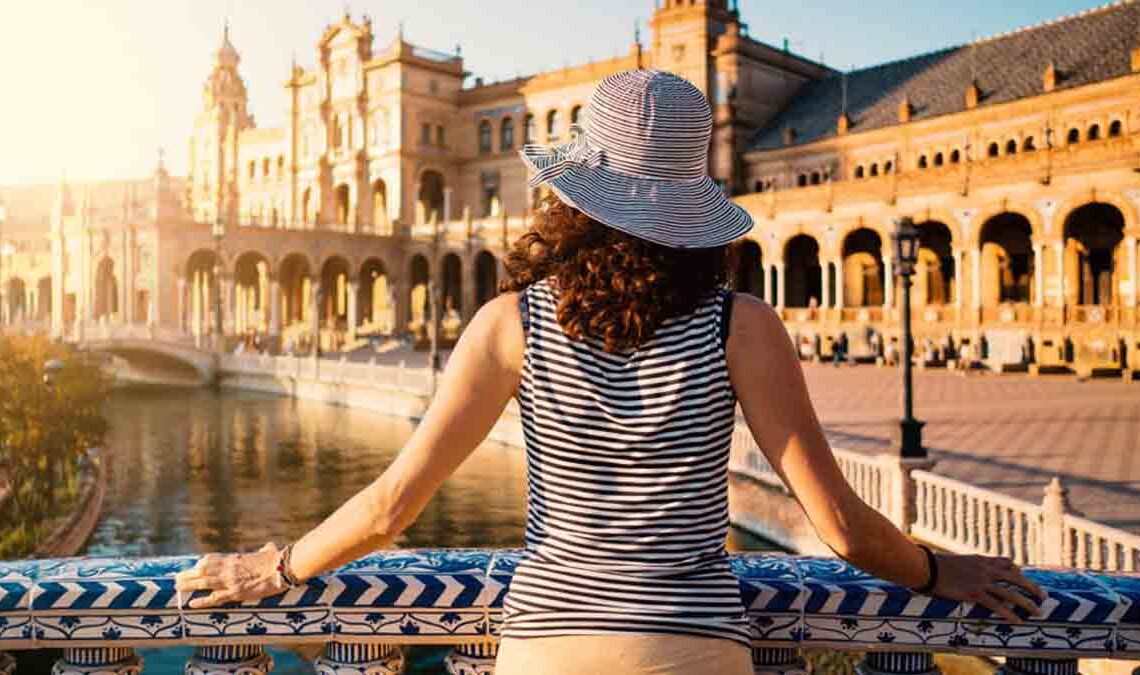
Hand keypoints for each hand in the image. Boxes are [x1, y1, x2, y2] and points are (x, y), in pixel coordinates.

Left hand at [174, 543, 287, 608]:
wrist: (282, 568)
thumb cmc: (277, 559)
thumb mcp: (267, 551)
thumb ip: (264, 550)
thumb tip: (269, 547)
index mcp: (234, 558)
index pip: (211, 560)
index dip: (200, 565)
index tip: (193, 568)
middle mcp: (228, 569)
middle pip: (202, 570)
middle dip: (188, 574)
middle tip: (176, 578)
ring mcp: (230, 581)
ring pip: (204, 583)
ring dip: (188, 585)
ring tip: (177, 587)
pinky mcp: (235, 593)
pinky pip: (215, 599)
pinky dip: (202, 601)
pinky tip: (191, 604)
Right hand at [930, 553, 1047, 623]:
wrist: (926, 567)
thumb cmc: (936, 564)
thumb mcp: (957, 560)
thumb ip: (970, 564)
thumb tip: (969, 568)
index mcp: (981, 560)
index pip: (1006, 562)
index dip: (1017, 571)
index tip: (1022, 578)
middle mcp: (985, 569)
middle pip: (1015, 577)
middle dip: (1031, 587)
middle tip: (1043, 596)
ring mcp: (981, 581)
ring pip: (1011, 593)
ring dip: (1026, 603)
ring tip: (1037, 612)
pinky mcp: (974, 593)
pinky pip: (997, 605)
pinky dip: (1009, 614)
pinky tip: (1017, 621)